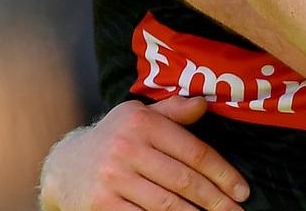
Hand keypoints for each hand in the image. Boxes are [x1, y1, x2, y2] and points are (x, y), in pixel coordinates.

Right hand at [39, 97, 249, 210]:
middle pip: (184, 181)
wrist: (64, 165)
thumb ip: (172, 111)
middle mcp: (127, 147)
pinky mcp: (101, 205)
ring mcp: (113, 178)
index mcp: (142, 123)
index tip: (242, 190)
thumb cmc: (113, 138)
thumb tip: (203, 104)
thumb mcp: (138, 115)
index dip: (222, 173)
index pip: (194, 151)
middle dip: (216, 200)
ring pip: (167, 205)